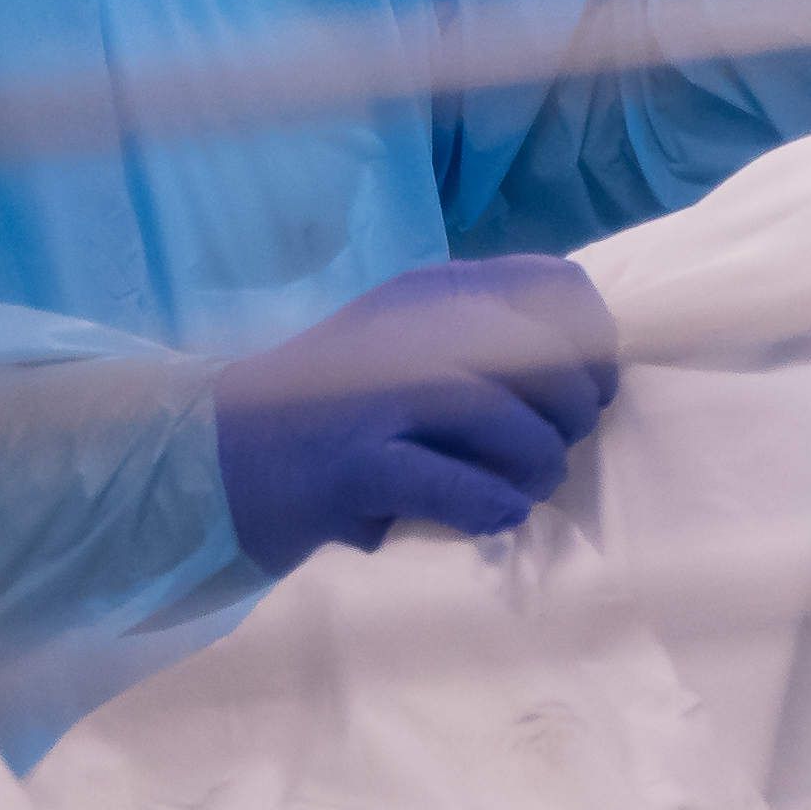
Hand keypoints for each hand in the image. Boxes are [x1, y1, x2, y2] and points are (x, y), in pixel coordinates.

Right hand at [212, 253, 617, 569]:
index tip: (585, 396)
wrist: (216, 458)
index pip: (558, 291)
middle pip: (551, 362)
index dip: (594, 349)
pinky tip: (488, 518)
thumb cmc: (330, 413)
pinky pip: (466, 490)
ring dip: (535, 472)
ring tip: (515, 493)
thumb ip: (492, 347)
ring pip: (515, 427)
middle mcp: (409, 327)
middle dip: (568, 420)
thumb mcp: (410, 348)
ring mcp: (377, 393)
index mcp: (431, 291)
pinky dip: (493, 510)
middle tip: (541, 456)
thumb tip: (594, 376)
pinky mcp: (354, 464)